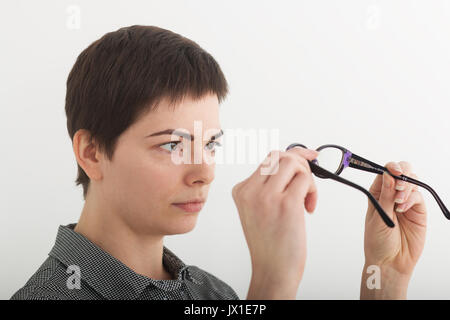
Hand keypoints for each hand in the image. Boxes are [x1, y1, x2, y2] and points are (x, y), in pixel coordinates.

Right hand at [232, 147, 318, 298]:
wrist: (272, 270)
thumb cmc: (270, 243)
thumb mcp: (260, 210)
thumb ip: (269, 186)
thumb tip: (295, 159)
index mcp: (241, 191)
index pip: (268, 160)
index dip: (291, 156)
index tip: (307, 156)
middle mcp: (250, 191)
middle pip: (280, 156)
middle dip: (300, 164)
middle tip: (307, 183)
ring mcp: (267, 197)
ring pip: (292, 163)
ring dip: (307, 177)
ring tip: (305, 198)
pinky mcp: (286, 204)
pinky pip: (305, 180)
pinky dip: (312, 191)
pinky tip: (308, 208)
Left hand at [361, 161, 426, 298]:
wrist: (390, 262)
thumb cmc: (378, 241)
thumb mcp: (378, 216)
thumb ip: (385, 195)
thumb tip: (388, 174)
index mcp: (377, 193)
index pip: (384, 172)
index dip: (390, 168)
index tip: (393, 170)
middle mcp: (392, 195)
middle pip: (401, 172)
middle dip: (402, 173)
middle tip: (399, 184)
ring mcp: (406, 202)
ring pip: (412, 182)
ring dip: (407, 186)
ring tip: (399, 202)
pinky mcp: (418, 211)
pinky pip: (418, 196)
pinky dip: (412, 198)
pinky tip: (403, 208)